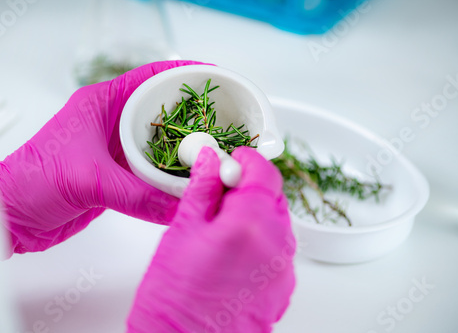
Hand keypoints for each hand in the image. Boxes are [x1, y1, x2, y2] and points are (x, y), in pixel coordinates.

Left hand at [0, 60, 204, 254]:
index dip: (185, 74)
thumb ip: (138, 194)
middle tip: (225, 122)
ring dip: (185, 148)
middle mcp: (113, 122)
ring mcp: (117, 148)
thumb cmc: (35, 181)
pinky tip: (189, 180)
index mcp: (104, 104)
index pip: (152, 77)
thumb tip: (181, 206)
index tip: (215, 78)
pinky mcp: (119, 174)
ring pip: (161, 142)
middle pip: (163, 109)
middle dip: (194, 114)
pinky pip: (153, 170)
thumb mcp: (90, 180)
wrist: (13, 214)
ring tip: (215, 152)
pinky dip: (171, 175)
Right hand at [127, 147, 295, 332]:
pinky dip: (260, 239)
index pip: (264, 172)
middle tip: (221, 192)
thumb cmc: (174, 298)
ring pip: (276, 221)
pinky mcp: (283, 286)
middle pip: (273, 195)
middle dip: (249, 187)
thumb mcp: (182, 232)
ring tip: (222, 227)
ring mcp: (283, 268)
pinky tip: (232, 251)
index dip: (247, 159)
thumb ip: (202, 189)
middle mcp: (275, 245)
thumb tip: (209, 161)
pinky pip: (277, 249)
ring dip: (255, 213)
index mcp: (249, 224)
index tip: (231, 159)